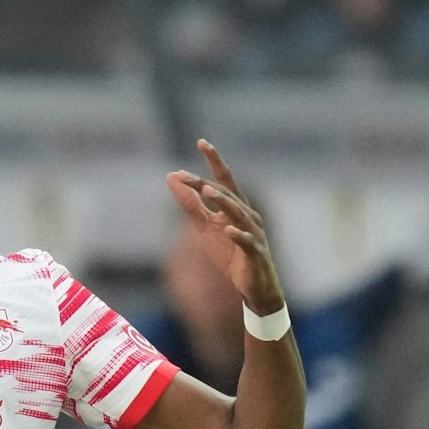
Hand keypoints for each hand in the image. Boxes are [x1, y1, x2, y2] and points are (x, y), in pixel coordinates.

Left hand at [166, 140, 282, 314]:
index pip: (224, 180)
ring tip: (206, 191)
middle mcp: (247, 215)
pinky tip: (228, 230)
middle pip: (226, 194)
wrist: (253, 286)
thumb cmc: (230, 254)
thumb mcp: (205, 227)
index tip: (202, 142)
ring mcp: (253, 233)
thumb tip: (172, 178)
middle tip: (185, 175)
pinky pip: (247, 242)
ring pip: (239, 214)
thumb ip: (191, 205)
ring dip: (224, 202)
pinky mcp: (255, 253)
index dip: (214, 161)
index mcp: (235, 207)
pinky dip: (238, 235)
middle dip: (206, 184)